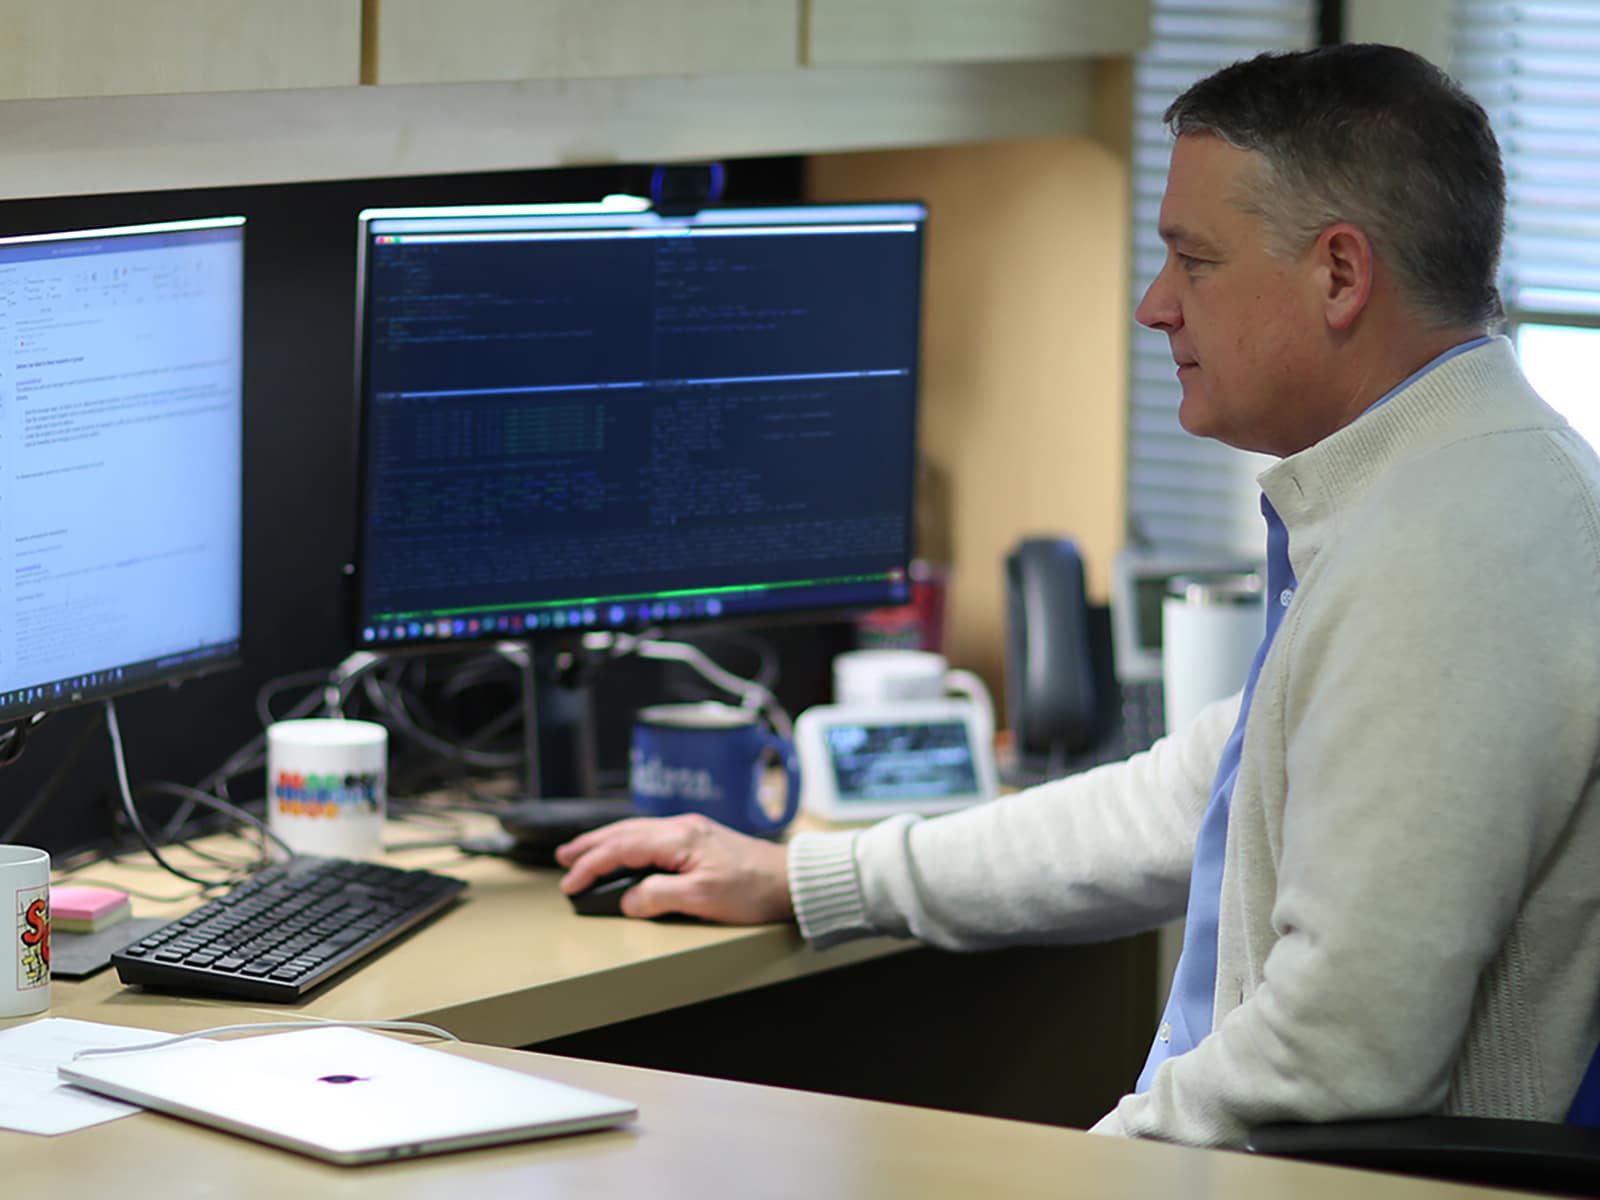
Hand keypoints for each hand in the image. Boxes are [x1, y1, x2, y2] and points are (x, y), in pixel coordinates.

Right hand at [555, 814, 793, 924]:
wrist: (792, 880)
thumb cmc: (754, 889)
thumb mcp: (703, 898)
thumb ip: (659, 896)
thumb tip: (627, 899)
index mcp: (678, 838)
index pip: (621, 847)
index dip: (591, 865)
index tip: (570, 883)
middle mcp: (681, 828)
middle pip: (624, 832)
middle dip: (590, 845)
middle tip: (563, 858)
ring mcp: (692, 831)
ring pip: (636, 832)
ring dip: (607, 842)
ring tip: (584, 853)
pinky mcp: (700, 840)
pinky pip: (651, 837)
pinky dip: (628, 843)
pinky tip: (626, 851)